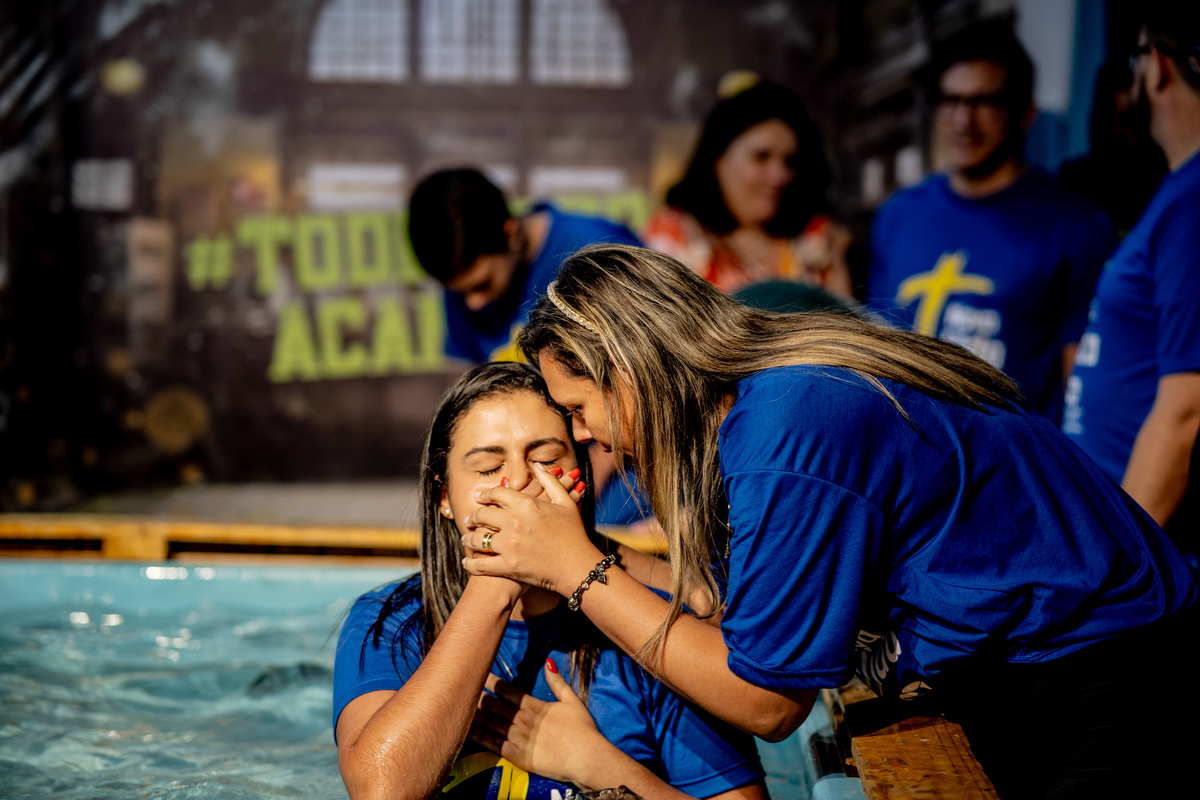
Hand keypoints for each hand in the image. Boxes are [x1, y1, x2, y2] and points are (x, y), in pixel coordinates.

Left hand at [462, 464, 602, 595]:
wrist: (577, 566)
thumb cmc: (574, 534)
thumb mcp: (565, 503)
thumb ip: (550, 482)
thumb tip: (537, 466)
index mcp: (526, 504)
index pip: (496, 493)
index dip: (485, 494)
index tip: (479, 498)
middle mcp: (514, 522)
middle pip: (482, 514)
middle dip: (472, 517)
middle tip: (469, 520)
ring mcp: (510, 545)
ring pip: (477, 539)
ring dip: (468, 539)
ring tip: (466, 540)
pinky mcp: (508, 566)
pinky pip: (481, 564)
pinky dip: (471, 564)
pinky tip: (468, 563)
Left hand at [469, 661, 625, 790]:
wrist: (586, 757)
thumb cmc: (583, 730)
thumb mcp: (573, 701)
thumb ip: (558, 683)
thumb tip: (548, 663)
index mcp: (535, 705)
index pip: (508, 690)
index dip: (492, 682)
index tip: (479, 674)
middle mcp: (523, 719)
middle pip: (494, 705)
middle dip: (478, 696)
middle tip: (462, 688)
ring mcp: (518, 738)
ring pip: (490, 723)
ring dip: (475, 715)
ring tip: (460, 707)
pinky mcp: (517, 756)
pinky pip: (493, 745)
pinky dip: (479, 737)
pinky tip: (467, 731)